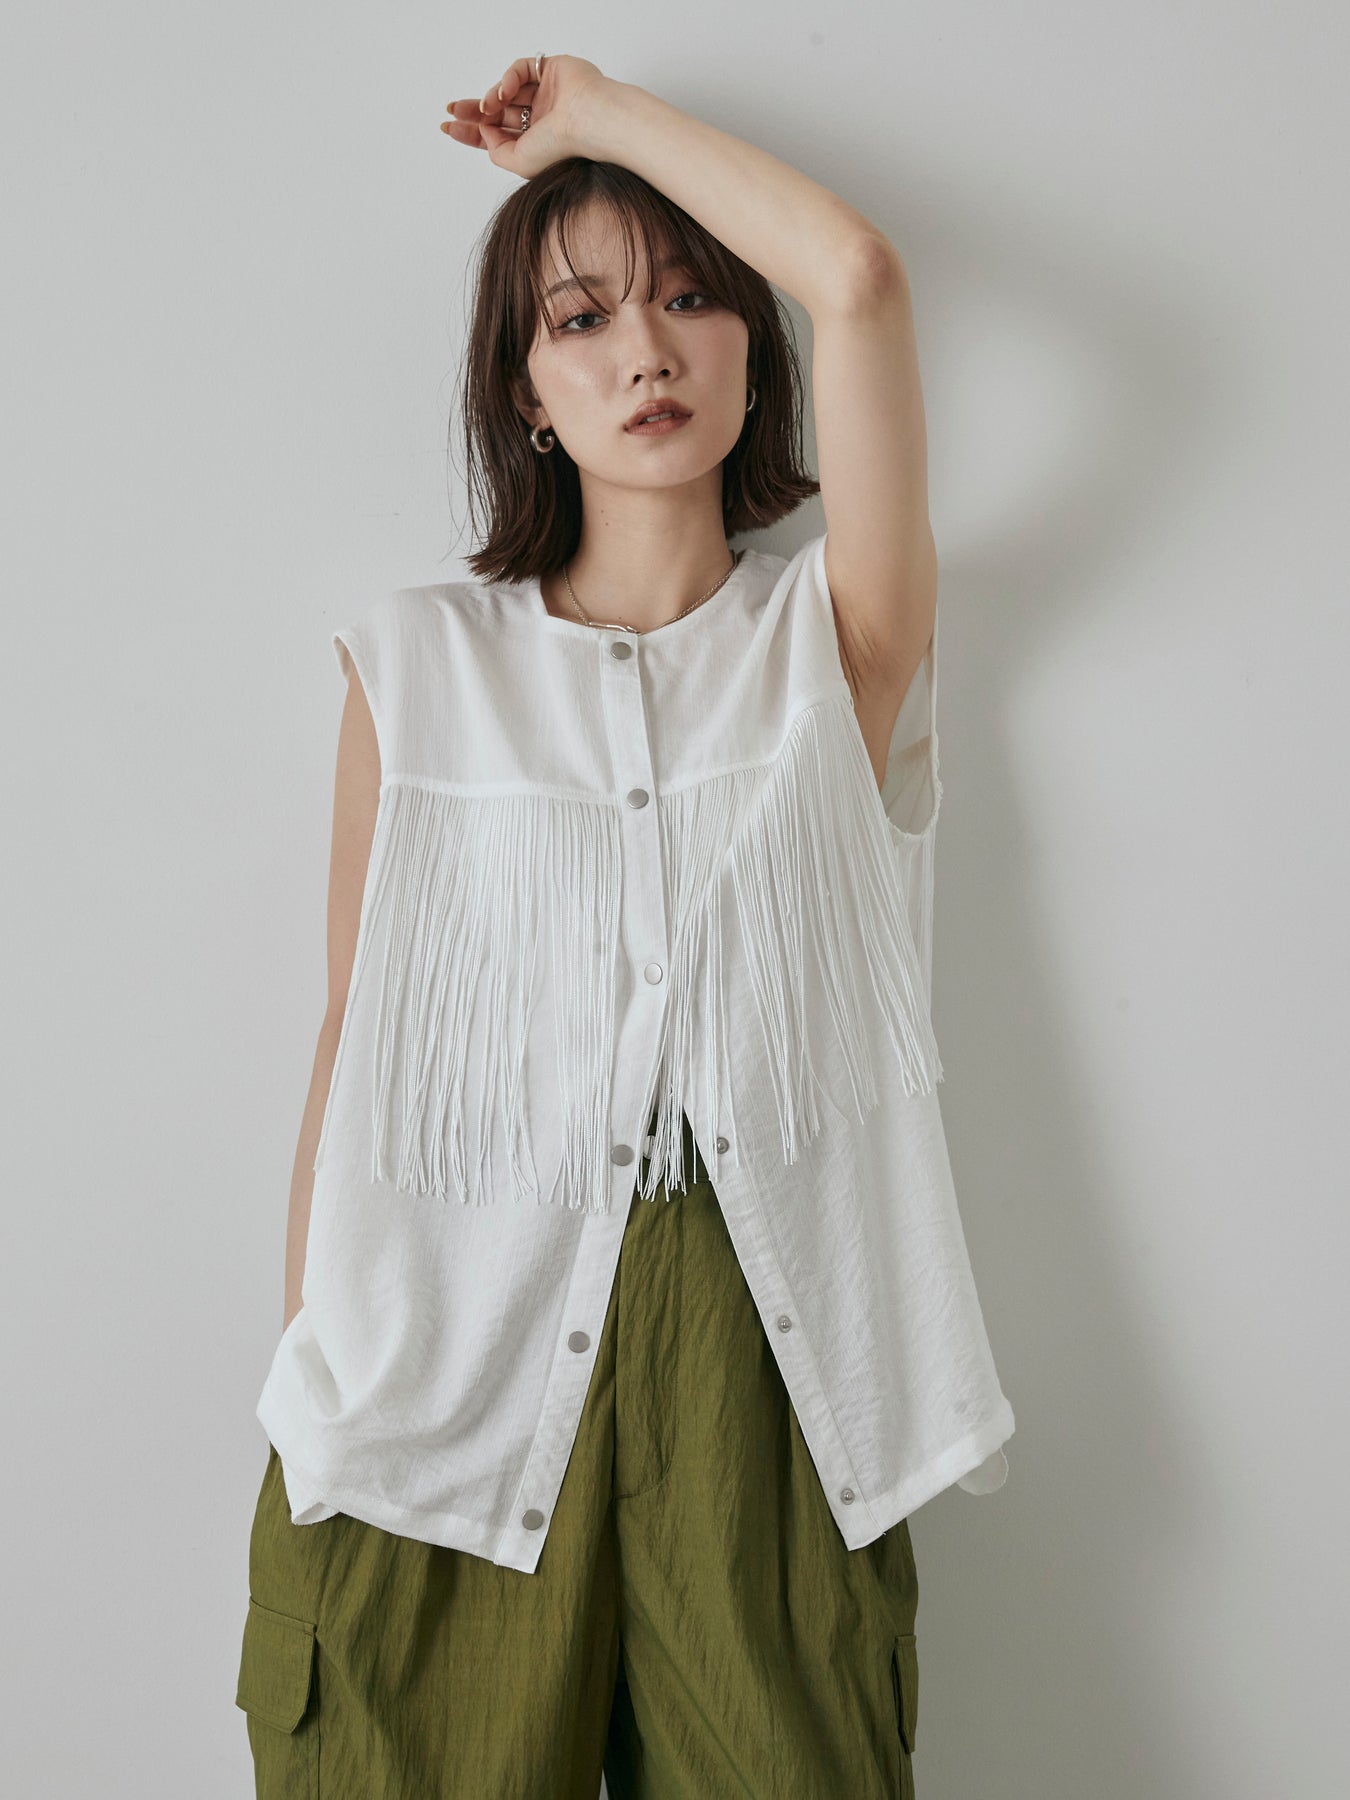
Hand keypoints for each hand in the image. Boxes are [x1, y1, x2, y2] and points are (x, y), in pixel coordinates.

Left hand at [440, 54, 609, 179]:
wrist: (588, 120)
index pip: (498, 135)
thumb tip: (484, 131)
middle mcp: (541, 118)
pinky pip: (520, 70)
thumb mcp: (519, 162)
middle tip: (451, 110)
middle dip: (472, 111)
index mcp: (536, 142)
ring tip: (484, 108)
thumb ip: (496, 150)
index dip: (472, 132)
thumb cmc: (562, 146)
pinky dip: (507, 79)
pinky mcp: (550, 70)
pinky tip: (503, 92)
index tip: (448, 128)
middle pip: (498, 112)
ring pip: (507, 91)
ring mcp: (547, 94)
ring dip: (490, 98)